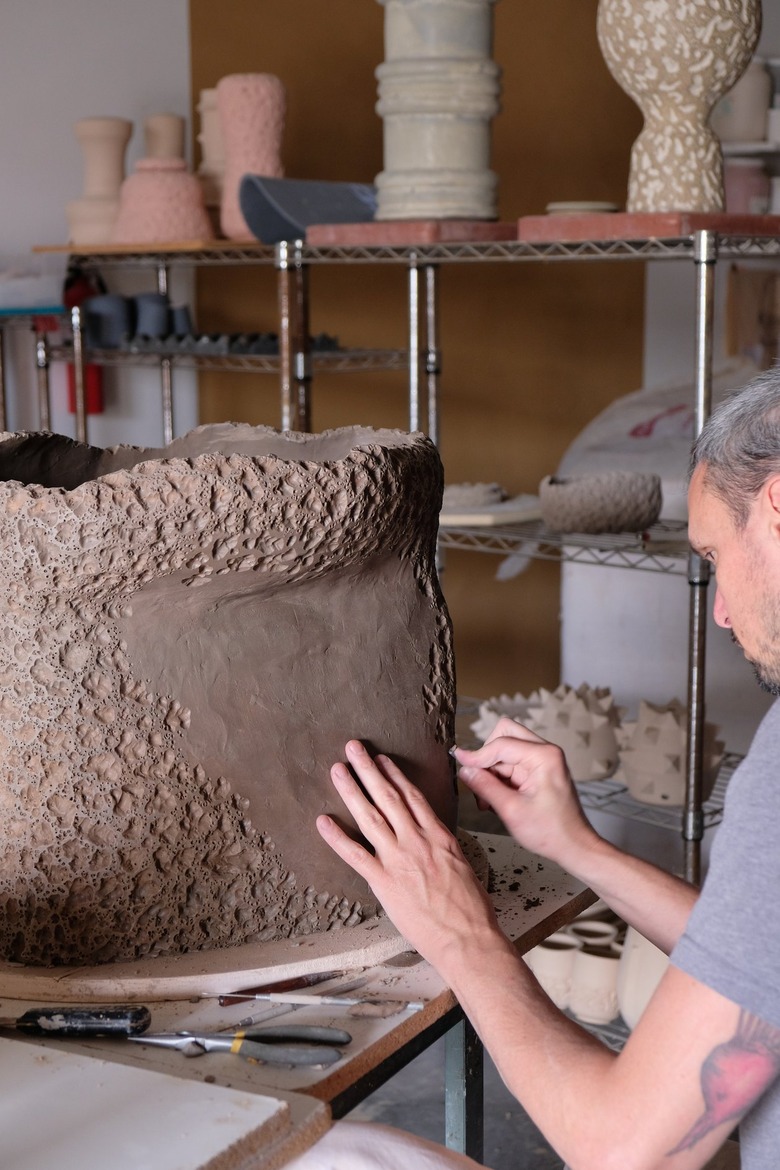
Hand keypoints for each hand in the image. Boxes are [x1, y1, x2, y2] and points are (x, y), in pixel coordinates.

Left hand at [316, 740, 502, 970]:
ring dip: (352, 790)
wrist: (468, 938)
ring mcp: (398, 860)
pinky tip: (323, 821)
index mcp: (439, 836)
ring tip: (338, 770)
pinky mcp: (384, 882)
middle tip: (353, 749)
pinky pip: (355, 855)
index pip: (412, 797)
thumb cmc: (471, 908)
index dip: (394, 775)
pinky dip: (336, 837)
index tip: (382, 760)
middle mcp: (417, 841)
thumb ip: (443, 847)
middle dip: (368, 769)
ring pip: (370, 816)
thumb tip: (433, 838)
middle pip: (388, 797)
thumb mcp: (463, 865)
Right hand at [454, 718, 598, 866]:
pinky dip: (499, 779)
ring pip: (504, 751)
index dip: (477, 755)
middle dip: (487, 758)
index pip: (501, 744)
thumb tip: (465, 770)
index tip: (459, 762)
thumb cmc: (552, 832)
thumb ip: (485, 787)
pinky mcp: (538, 770)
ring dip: (491, 771)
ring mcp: (542, 760)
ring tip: (489, 800)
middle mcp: (545, 752)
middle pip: (504, 735)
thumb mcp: (511, 810)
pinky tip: (498, 800)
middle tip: (479, 781)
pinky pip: (510, 764)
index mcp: (544, 756)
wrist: (573, 846)